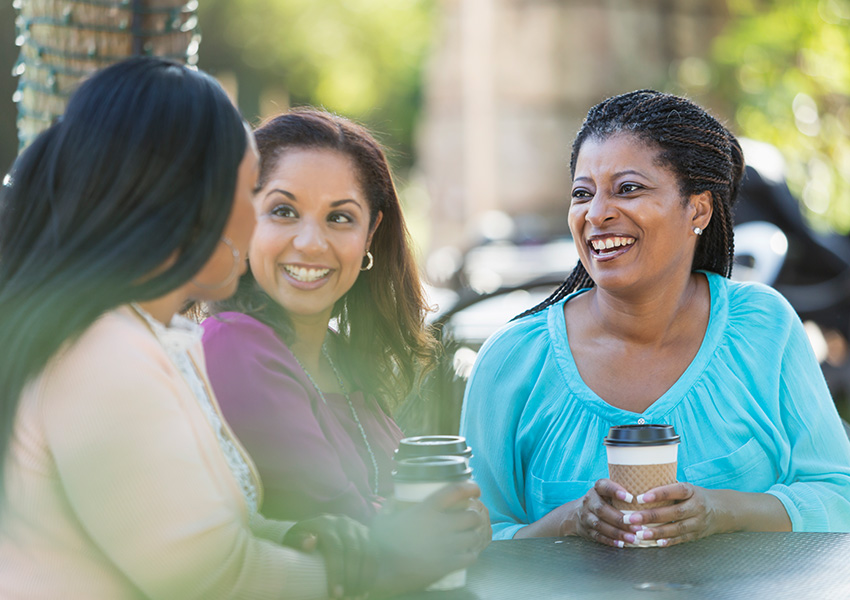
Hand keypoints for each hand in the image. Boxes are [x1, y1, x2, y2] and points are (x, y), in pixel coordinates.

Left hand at [283, 514, 375, 598]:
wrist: (312, 532)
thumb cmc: (300, 544)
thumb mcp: (293, 542)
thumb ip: (298, 541)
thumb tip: (310, 542)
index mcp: (324, 523)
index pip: (334, 547)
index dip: (337, 571)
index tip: (335, 594)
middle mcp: (342, 522)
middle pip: (353, 550)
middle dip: (352, 577)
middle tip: (348, 598)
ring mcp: (356, 527)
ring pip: (367, 552)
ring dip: (364, 577)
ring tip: (357, 596)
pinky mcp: (366, 533)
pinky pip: (374, 553)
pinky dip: (371, 573)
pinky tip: (365, 588)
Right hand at [369, 481, 488, 596]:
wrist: (381, 572)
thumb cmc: (380, 543)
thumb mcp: (383, 517)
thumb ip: (392, 504)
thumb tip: (397, 496)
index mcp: (426, 510)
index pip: (456, 491)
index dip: (470, 487)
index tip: (475, 489)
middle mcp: (440, 525)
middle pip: (471, 516)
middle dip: (473, 515)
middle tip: (469, 517)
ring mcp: (446, 546)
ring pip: (474, 536)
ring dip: (473, 534)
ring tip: (468, 535)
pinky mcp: (447, 565)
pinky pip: (470, 557)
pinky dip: (470, 554)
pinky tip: (465, 553)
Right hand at [566, 478, 641, 546]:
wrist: (578, 512)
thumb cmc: (603, 500)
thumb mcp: (608, 491)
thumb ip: (622, 492)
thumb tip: (650, 496)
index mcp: (597, 489)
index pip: (604, 486)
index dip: (615, 491)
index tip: (630, 498)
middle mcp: (589, 501)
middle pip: (602, 509)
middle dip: (620, 520)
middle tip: (638, 527)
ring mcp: (586, 516)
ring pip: (600, 525)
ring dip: (618, 533)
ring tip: (634, 538)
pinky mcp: (587, 530)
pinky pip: (598, 536)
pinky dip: (610, 541)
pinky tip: (622, 544)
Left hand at [623, 482, 724, 546]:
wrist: (721, 510)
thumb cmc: (694, 496)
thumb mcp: (686, 487)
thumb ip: (668, 487)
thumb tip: (640, 483)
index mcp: (692, 491)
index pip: (676, 490)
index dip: (659, 494)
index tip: (640, 497)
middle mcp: (697, 507)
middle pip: (674, 512)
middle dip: (651, 516)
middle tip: (632, 518)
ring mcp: (698, 522)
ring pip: (676, 528)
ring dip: (657, 532)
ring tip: (639, 534)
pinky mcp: (696, 534)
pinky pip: (681, 539)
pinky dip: (668, 542)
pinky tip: (655, 543)